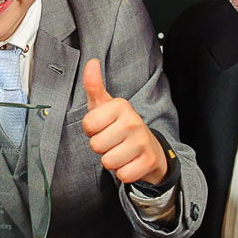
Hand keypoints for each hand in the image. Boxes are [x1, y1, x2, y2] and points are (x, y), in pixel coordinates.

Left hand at [82, 59, 166, 183]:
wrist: (149, 148)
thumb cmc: (120, 126)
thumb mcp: (105, 106)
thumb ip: (94, 86)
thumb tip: (91, 62)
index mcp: (120, 106)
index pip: (87, 126)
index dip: (92, 131)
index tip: (103, 127)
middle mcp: (133, 120)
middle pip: (96, 145)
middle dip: (101, 148)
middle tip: (113, 141)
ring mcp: (142, 141)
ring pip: (108, 162)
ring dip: (112, 161)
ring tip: (121, 151)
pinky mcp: (149, 161)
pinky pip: (122, 174)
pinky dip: (123, 172)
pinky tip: (130, 162)